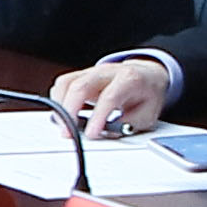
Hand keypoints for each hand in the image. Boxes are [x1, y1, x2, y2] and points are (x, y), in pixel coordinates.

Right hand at [51, 52, 174, 135]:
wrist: (147, 75)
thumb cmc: (146, 95)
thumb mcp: (147, 115)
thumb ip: (128, 125)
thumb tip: (107, 133)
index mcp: (129, 78)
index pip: (109, 97)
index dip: (98, 117)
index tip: (90, 134)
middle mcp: (108, 72)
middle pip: (81, 85)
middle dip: (70, 111)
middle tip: (67, 133)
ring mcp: (92, 71)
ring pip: (67, 82)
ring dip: (60, 106)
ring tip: (64, 126)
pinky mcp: (81, 75)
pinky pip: (63, 84)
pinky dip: (58, 101)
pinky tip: (64, 115)